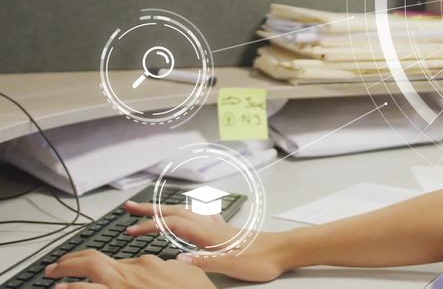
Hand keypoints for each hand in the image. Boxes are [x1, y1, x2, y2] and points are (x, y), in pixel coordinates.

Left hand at [44, 250, 213, 288]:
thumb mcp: (189, 271)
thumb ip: (172, 266)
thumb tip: (166, 263)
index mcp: (147, 264)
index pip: (116, 260)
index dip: (98, 262)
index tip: (89, 265)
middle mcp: (130, 274)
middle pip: (93, 261)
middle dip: (71, 261)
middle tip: (56, 265)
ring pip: (86, 278)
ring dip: (65, 277)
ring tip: (52, 277)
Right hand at [121, 200, 290, 281]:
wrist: (284, 250)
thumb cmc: (261, 259)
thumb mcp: (231, 265)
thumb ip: (204, 261)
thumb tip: (177, 259)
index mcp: (208, 234)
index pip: (171, 225)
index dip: (149, 226)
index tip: (129, 230)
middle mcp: (211, 226)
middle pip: (175, 212)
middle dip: (150, 210)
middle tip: (129, 207)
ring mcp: (218, 227)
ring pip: (186, 212)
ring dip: (165, 210)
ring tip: (150, 210)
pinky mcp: (226, 231)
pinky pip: (200, 217)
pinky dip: (186, 213)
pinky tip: (189, 215)